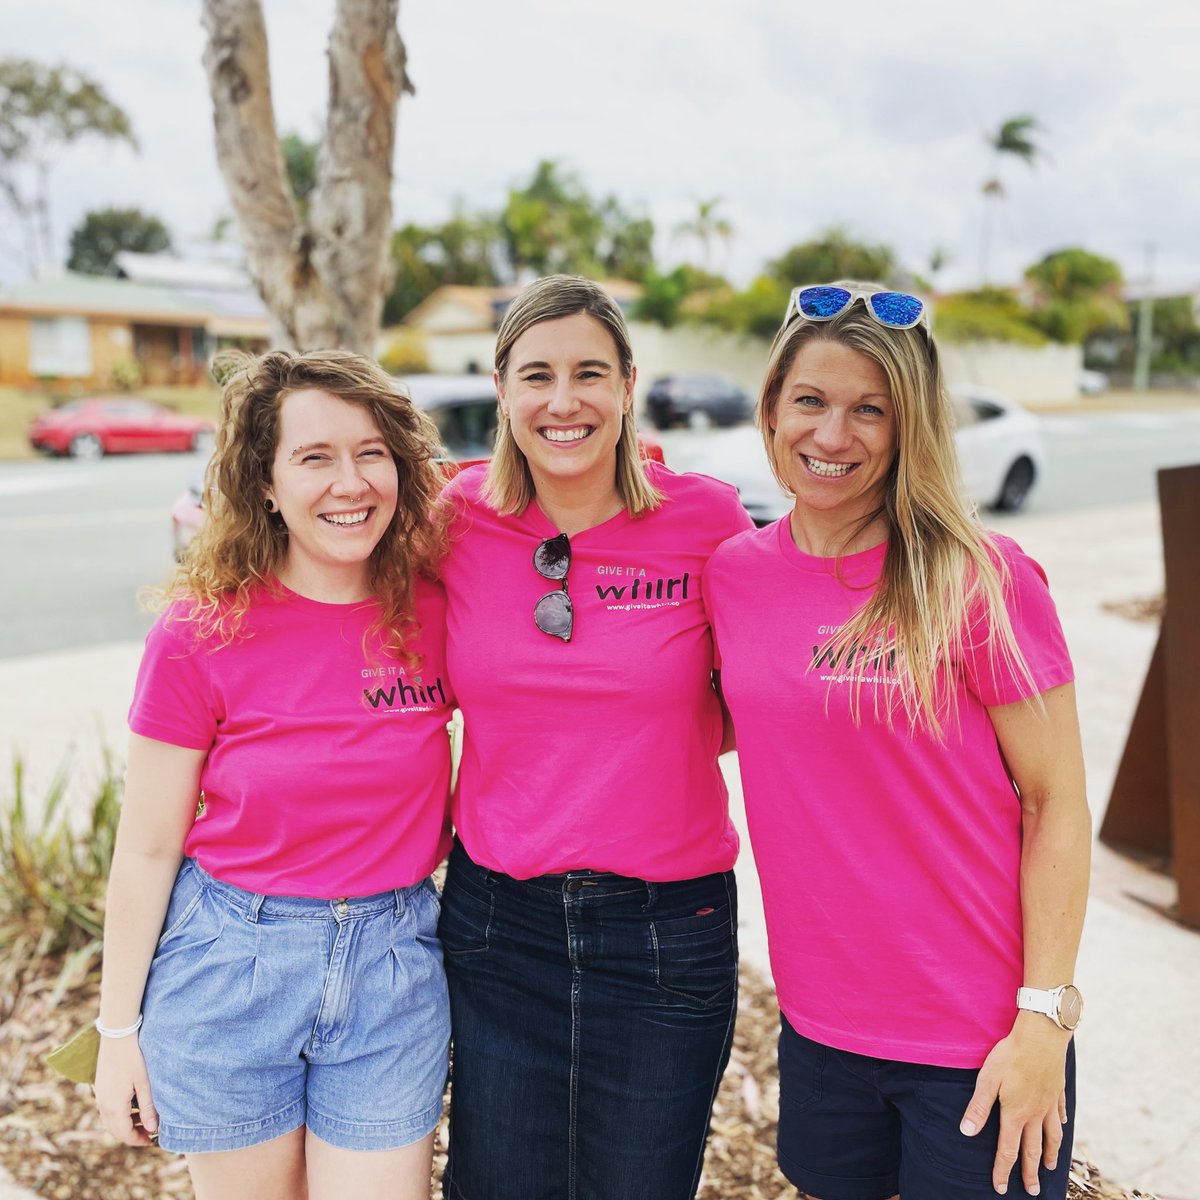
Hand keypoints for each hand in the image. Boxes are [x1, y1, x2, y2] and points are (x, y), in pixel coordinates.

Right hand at [94, 1035, 158, 1146]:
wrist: (117, 1036)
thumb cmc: (134, 1058)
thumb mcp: (145, 1083)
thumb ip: (148, 1108)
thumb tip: (152, 1129)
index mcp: (114, 1107)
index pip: (124, 1134)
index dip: (138, 1140)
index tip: (152, 1139)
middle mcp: (103, 1105)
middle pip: (116, 1131)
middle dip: (132, 1135)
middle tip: (150, 1132)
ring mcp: (99, 1097)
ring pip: (111, 1121)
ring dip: (126, 1125)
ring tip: (144, 1119)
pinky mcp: (100, 1089)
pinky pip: (108, 1111)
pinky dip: (120, 1115)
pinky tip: (133, 1107)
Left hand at [959, 1014, 1069, 1195]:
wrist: (1042, 1037)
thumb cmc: (1011, 1056)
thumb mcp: (988, 1080)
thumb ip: (978, 1107)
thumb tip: (966, 1132)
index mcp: (1015, 1114)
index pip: (1007, 1150)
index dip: (1003, 1170)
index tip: (1001, 1188)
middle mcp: (1035, 1114)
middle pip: (1032, 1150)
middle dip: (1030, 1172)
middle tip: (1033, 1191)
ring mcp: (1049, 1104)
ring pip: (1051, 1136)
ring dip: (1050, 1154)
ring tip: (1051, 1167)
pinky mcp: (1057, 1091)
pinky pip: (1060, 1113)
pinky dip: (1060, 1124)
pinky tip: (1061, 1126)